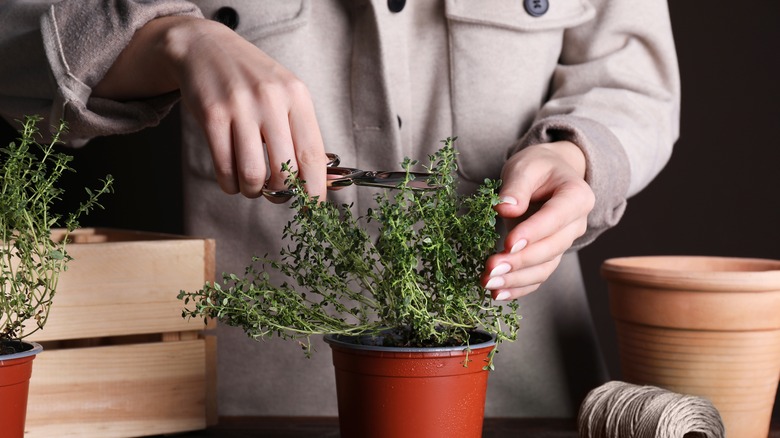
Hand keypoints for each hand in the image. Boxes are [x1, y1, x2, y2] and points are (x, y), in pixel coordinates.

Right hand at [94, 16, 327, 200]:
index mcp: (296, 96)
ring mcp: (240, 107)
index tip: (313, 204)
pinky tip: (232, 179)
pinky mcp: (212, 116)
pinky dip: (229, 184)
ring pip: (253, 174)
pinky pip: (224, 167)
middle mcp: (271, 100)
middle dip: (281, 192)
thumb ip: (301, 131)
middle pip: (284, 170)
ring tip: (252, 187)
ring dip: (253, 191)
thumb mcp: (284, 93)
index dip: (315, 188)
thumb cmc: (251, 78)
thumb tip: (319, 178)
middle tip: (275, 193)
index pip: (313, 155)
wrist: (205, 47)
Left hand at [482, 141, 593, 299]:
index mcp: (577, 196)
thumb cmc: (538, 168)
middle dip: (520, 261)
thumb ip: (517, 186)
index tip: (507, 243)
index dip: (533, 233)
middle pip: (551, 248)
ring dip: (516, 280)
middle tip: (491, 268)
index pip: (556, 218)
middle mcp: (576, 224)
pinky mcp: (549, 256)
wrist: (548, 176)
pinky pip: (537, 277)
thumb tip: (506, 209)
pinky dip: (518, 288)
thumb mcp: (526, 167)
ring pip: (544, 268)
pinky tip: (496, 294)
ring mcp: (563, 243)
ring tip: (488, 283)